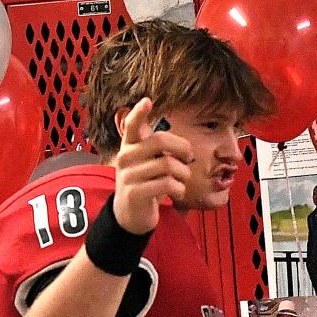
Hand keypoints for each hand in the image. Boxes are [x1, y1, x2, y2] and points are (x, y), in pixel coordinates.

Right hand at [113, 97, 194, 233]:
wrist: (130, 215)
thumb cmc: (145, 184)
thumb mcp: (147, 163)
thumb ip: (159, 151)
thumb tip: (186, 148)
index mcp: (129, 146)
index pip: (132, 125)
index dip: (139, 113)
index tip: (147, 100)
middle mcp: (126, 157)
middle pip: (160, 140)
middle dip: (182, 147)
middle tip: (189, 157)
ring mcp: (129, 175)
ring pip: (168, 165)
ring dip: (184, 173)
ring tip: (183, 180)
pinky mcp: (135, 193)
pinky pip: (166, 184)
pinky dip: (179, 189)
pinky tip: (178, 192)